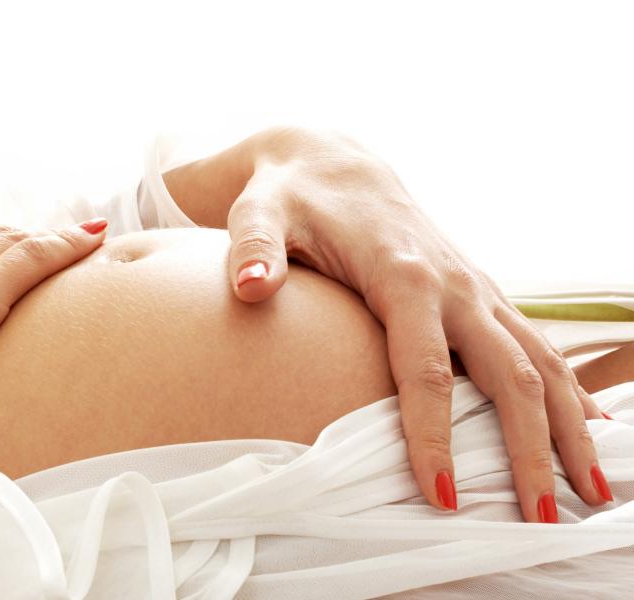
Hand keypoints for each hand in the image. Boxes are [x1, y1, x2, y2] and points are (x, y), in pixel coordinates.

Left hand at [167, 126, 610, 522]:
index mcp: (402, 275)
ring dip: (571, 428)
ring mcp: (475, 289)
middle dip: (530, 449)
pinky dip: (569, 392)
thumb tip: (250, 286)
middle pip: (509, 376)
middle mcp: (454, 284)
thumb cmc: (288, 197)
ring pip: (541, 363)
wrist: (330, 162)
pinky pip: (538, 347)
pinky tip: (589, 433)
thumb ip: (254, 249)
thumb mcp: (259, 214)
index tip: (441, 497)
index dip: (433, 436)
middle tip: (540, 520)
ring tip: (593, 494)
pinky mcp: (479, 294)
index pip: (425, 370)